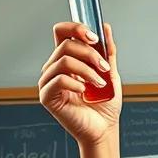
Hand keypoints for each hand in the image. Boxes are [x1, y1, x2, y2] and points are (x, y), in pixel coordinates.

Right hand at [38, 21, 121, 144]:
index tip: (94, 37)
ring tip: (100, 84)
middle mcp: (55, 67)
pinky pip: (58, 80)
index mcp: (67, 58)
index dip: (76, 28)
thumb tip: (105, 27)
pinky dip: (75, 83)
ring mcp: (49, 81)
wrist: (104, 130)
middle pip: (65, 45)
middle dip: (90, 54)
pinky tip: (85, 92)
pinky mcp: (47, 96)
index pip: (62, 32)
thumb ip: (107, 52)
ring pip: (63, 61)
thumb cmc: (105, 106)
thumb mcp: (110, 74)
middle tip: (105, 69)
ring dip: (87, 70)